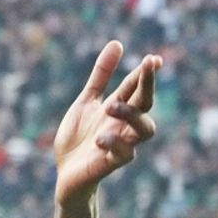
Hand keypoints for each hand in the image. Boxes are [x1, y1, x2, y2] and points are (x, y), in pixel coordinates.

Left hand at [53, 42, 161, 206]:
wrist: (65, 173)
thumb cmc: (78, 138)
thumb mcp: (86, 102)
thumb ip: (101, 75)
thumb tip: (117, 43)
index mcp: (119, 109)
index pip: (137, 87)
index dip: (146, 73)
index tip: (152, 59)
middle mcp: (124, 125)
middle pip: (146, 104)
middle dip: (148, 85)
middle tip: (146, 66)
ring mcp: (121, 144)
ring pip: (145, 129)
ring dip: (131, 114)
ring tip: (109, 105)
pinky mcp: (111, 163)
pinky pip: (126, 154)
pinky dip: (114, 143)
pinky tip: (98, 139)